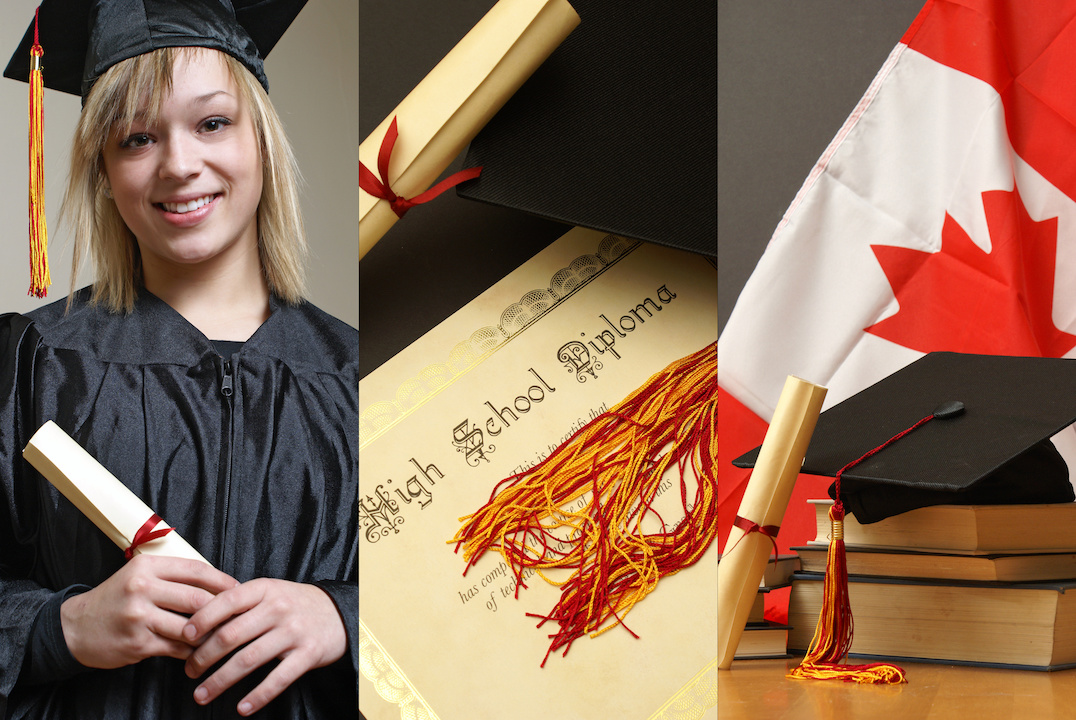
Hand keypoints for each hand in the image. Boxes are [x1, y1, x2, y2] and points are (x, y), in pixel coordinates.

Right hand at [60, 555, 238, 668]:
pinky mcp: (138, 642)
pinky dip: (193, 650)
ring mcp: (139, 617)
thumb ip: (172, 574)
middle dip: (222, 609)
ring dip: (210, 633)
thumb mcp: (139, 574)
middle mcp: (142, 589)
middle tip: (237, 614)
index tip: (239, 589)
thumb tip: (216, 581)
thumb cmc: (116, 598)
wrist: (76, 627)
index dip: (222, 580)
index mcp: (146, 567)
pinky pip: (177, 647)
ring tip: (223, 634)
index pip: (196, 570)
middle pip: (198, 598)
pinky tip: (201, 650)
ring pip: (190, 626)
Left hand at [182, 579, 346, 715]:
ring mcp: (294, 631)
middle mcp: (278, 608)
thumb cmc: (294, 604)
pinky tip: (242, 707)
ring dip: (221, 681)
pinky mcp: (308, 654)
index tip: (184, 636)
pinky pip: (278, 678)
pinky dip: (258, 696)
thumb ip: (240, 603)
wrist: (338, 612)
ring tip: (202, 694)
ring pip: (249, 659)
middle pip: (231, 635)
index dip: (202, 619)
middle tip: (189, 672)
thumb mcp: (270, 592)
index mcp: (265, 589)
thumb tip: (197, 621)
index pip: (227, 601)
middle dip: (204, 656)